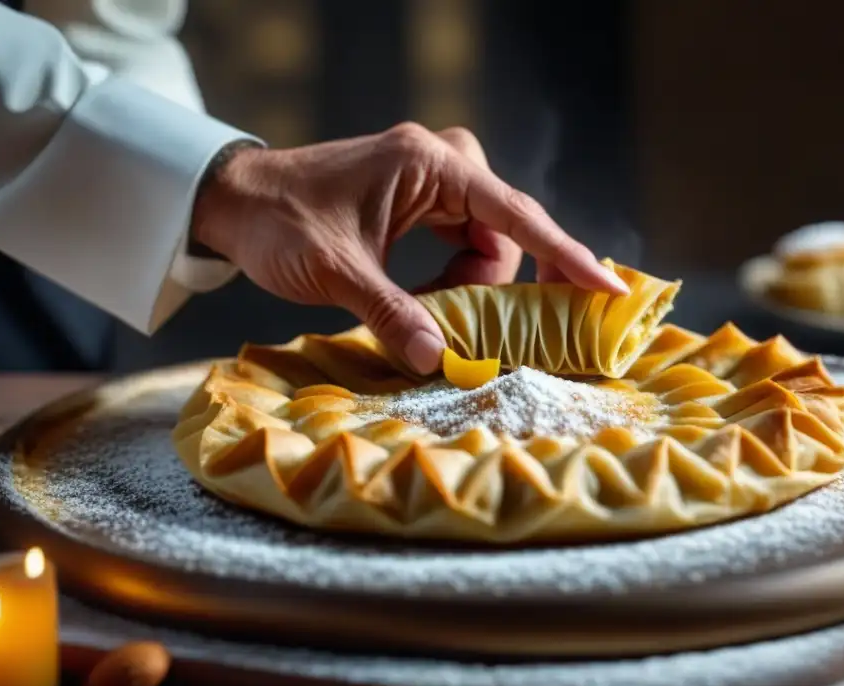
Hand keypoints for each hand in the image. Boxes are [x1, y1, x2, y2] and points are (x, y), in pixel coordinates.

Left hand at [190, 122, 628, 374]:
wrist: (235, 201)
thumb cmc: (280, 222)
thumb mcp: (335, 272)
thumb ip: (390, 313)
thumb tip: (437, 362)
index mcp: (428, 165)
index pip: (513, 212)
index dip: (565, 253)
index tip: (608, 286)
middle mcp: (439, 165)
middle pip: (503, 232)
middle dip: (496, 285)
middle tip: (486, 330)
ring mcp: (431, 181)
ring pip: (484, 241)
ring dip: (471, 286)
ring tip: (434, 315)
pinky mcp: (420, 200)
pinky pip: (462, 242)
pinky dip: (456, 277)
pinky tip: (432, 301)